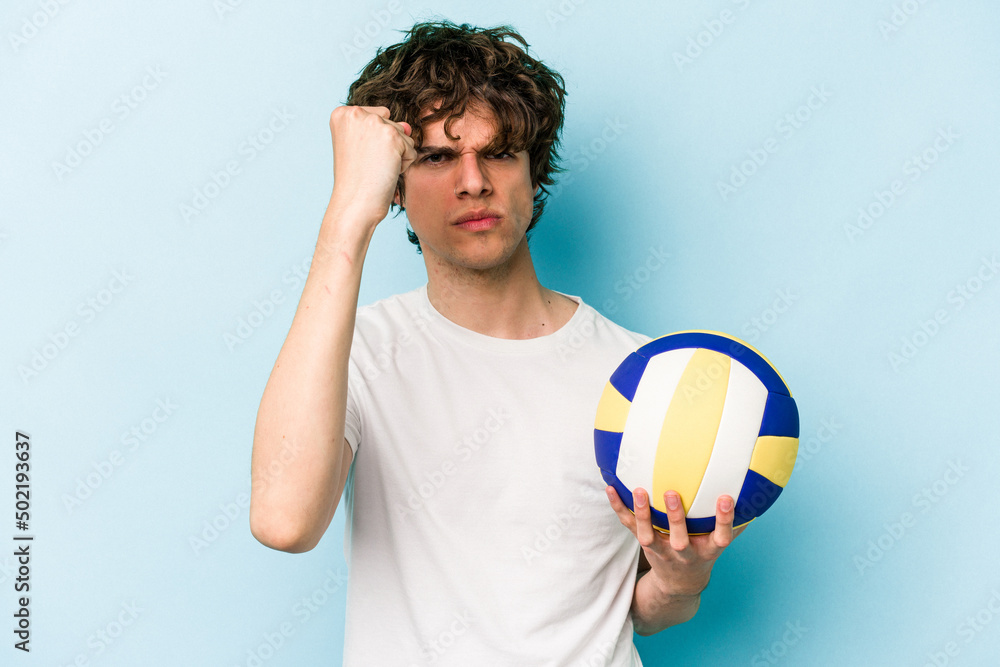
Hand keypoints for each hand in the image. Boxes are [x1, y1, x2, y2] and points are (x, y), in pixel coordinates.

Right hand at [328, 105, 416, 225]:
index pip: (377, 116)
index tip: (359, 156)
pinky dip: (403, 165)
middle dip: (386, 147)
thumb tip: (408, 127)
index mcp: (343, 114)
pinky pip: (410, 149)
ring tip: (375, 168)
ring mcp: (374, 123)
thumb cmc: (355, 180)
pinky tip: (384, 173)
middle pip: (391, 124)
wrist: (354, 203)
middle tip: (367, 164)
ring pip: (403, 136)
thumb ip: (383, 128)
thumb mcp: (362, 146)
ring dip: (395, 156)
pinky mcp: (392, 136)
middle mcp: (356, 113)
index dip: (373, 141)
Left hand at [606, 486, 745, 595]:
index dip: (724, 519)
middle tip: (673, 492)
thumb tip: (757, 492)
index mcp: (707, 551)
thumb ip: (734, 522)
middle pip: (679, 539)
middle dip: (676, 518)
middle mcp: (683, 553)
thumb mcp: (719, 543)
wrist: (678, 586)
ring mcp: (661, 551)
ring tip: (639, 490)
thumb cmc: (702, 554)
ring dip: (643, 514)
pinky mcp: (644, 544)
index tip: (726, 498)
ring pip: (649, 535)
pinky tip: (609, 487)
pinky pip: (628, 526)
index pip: (720, 537)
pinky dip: (618, 508)